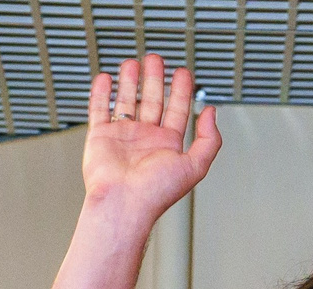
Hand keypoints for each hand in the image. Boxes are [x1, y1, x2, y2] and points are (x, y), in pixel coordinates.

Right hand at [82, 56, 221, 222]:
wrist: (123, 204)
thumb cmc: (156, 192)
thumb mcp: (194, 166)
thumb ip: (209, 140)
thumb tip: (211, 113)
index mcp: (168, 145)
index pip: (177, 110)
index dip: (181, 90)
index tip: (183, 73)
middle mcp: (146, 139)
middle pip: (152, 100)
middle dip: (155, 79)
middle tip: (157, 60)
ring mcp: (123, 136)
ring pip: (126, 101)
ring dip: (130, 81)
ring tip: (133, 63)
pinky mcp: (101, 136)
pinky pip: (100, 109)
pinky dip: (102, 93)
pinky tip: (106, 79)